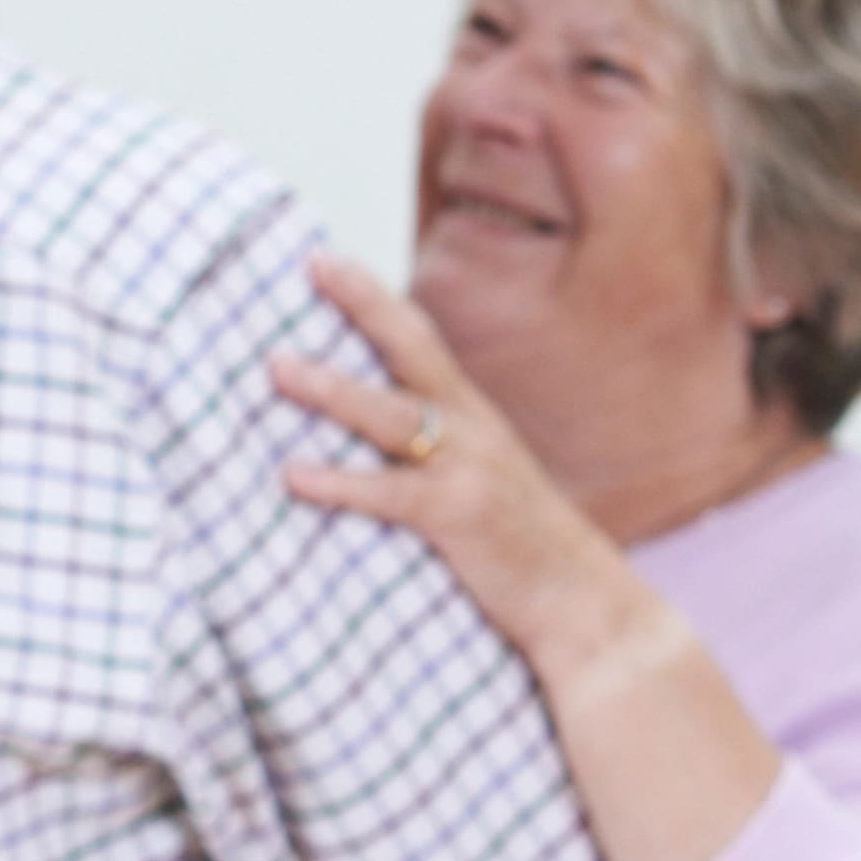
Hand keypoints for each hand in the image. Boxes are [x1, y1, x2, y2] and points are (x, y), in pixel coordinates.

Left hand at [271, 251, 672, 688]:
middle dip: (364, 303)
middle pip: (411, 350)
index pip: (418, 341)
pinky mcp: (459, 517)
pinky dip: (340, 483)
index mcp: (470, 415)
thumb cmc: (513, 544)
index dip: (372, 297)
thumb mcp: (469, 481)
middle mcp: (471, 428)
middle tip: (314, 264)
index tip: (323, 257)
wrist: (582, 602)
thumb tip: (346, 436)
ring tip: (278, 366)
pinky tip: (293, 475)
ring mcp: (468, 468)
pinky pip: (390, 494)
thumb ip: (417, 454)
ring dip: (333, 389)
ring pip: (393, 415)